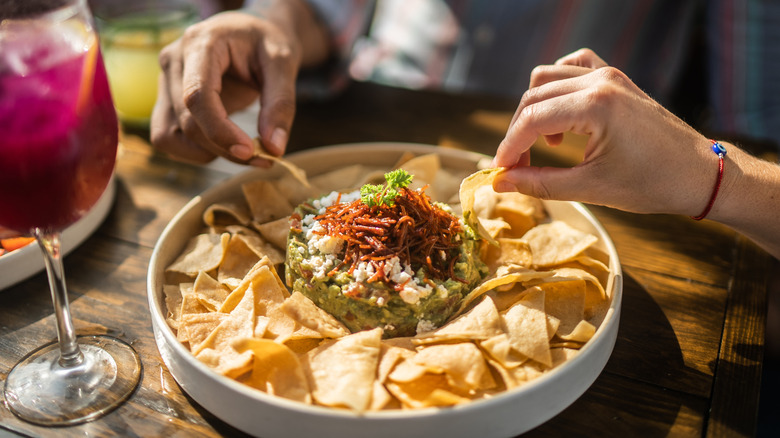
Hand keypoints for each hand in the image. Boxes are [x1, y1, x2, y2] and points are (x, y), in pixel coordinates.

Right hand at [150, 3, 326, 165]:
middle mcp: (174, 62)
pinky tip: (224, 143)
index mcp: (200, 44)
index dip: (220, 131)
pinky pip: (168, 138)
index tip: (250, 151)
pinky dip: (195, 151)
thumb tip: (274, 148)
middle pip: (187, 122)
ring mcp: (165, 82)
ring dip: (206, 153)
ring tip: (242, 148)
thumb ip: (281, 104)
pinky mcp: (167, 101)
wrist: (253, 35)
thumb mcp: (284, 64)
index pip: (196, 96)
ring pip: (169, 136)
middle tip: (263, 157)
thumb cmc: (266, 42)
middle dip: (224, 148)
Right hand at [492, 49, 716, 215]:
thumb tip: (500, 183)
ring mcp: (609, 75)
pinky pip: (572, 67)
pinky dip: (557, 87)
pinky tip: (561, 116)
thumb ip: (540, 183)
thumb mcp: (591, 189)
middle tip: (517, 167)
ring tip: (544, 145)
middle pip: (534, 97)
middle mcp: (600, 81)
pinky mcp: (616, 78)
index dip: (509, 146)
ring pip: (547, 77)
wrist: (700, 174)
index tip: (500, 171)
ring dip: (534, 110)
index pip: (532, 119)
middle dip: (518, 133)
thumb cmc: (653, 184)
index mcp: (595, 105)